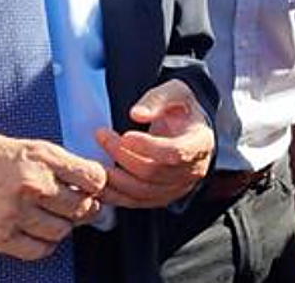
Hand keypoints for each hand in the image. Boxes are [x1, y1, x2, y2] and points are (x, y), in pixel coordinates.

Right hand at [0, 130, 105, 260]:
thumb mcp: (19, 145)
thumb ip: (51, 162)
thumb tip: (83, 178)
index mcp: (39, 155)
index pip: (91, 176)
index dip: (98, 185)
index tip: (95, 189)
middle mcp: (32, 183)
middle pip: (82, 206)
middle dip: (86, 208)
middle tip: (81, 207)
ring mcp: (15, 213)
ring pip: (62, 230)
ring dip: (63, 227)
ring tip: (54, 218)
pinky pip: (38, 250)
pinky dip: (44, 245)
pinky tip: (37, 234)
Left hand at [96, 79, 213, 207]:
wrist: (187, 127)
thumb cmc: (181, 108)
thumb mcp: (175, 92)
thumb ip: (157, 99)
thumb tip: (136, 114)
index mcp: (200, 143)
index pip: (175, 153)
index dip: (148, 147)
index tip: (125, 135)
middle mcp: (192, 171)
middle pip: (153, 172)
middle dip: (122, 156)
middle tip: (101, 135)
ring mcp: (177, 188)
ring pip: (141, 192)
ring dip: (114, 178)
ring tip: (94, 160)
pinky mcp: (161, 197)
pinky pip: (135, 202)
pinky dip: (114, 195)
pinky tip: (98, 181)